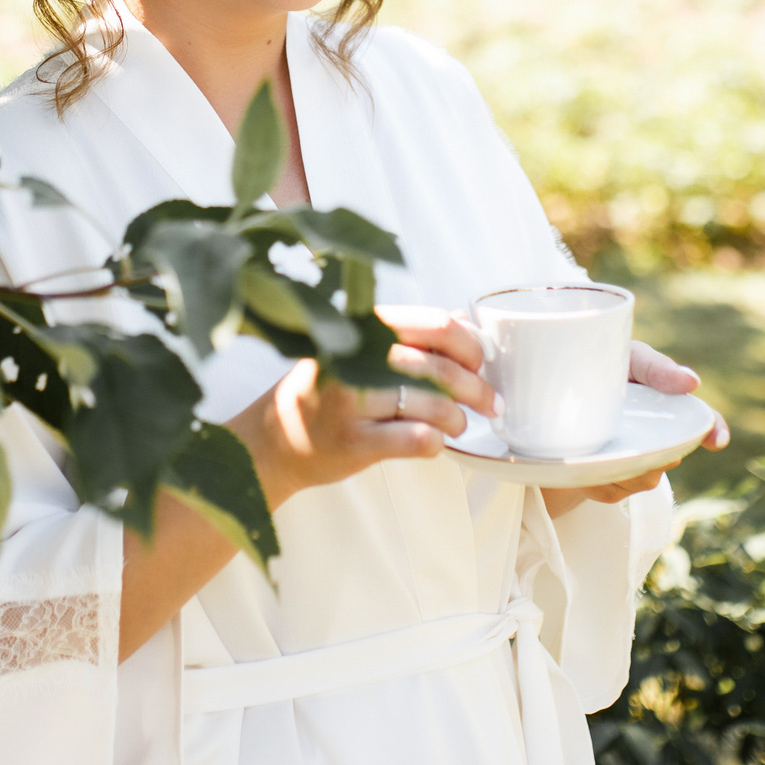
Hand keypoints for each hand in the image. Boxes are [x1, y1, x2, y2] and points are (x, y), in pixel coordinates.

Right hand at [227, 305, 495, 506]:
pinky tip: (433, 442)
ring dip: (457, 418)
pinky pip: (417, 440)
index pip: (435, 326)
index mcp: (363, 328)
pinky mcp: (355, 441)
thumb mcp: (358, 351)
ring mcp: (353, 401)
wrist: (274, 440)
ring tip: (458, 424)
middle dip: (476, 388)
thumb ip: (407, 335)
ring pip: (434, 405)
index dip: (470, 346)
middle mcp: (356, 359)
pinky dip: (436, 442)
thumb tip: (463, 321)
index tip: (481, 363)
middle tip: (490, 402)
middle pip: (440, 368)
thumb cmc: (325, 392)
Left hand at [545, 342, 730, 515]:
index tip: (715, 440)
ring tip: (595, 439)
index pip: (703, 421)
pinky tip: (587, 460)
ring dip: (622, 463)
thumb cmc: (598, 370)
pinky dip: (597, 477)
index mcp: (667, 408)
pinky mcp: (611, 487)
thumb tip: (692, 382)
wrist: (549, 399)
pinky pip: (613, 492)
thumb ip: (655, 367)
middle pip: (670, 457)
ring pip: (643, 479)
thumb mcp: (624, 360)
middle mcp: (658, 440)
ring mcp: (636, 467)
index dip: (714, 429)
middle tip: (622, 430)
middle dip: (652, 450)